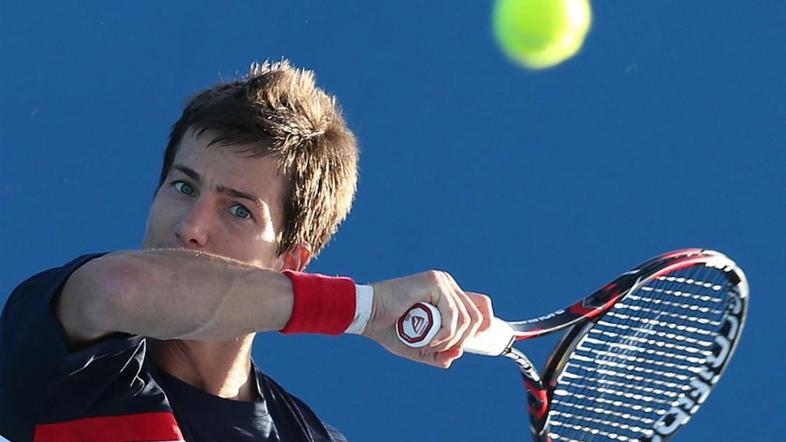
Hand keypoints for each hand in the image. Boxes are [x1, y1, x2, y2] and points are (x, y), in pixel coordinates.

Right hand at [364, 271, 492, 367]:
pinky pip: (453, 315)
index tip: (467, 344)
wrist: (367, 315)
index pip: (481, 306)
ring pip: (466, 318)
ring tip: (430, 347)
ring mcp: (442, 281)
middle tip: (439, 350)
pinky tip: (430, 341)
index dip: (485, 325)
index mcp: (447, 294)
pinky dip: (445, 334)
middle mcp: (447, 284)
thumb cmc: (388, 328)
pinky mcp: (434, 283)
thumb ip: (438, 353)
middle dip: (462, 340)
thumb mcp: (418, 346)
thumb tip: (457, 355)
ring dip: (450, 340)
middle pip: (477, 315)